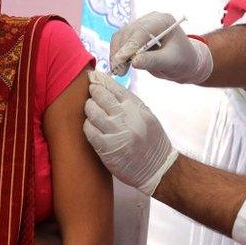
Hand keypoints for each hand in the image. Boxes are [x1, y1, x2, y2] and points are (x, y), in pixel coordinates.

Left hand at [83, 71, 178, 196]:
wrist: (157, 168)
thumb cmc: (152, 141)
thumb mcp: (146, 116)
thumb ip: (129, 103)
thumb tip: (109, 88)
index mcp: (136, 107)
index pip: (114, 87)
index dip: (100, 80)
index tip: (93, 76)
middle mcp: (126, 117)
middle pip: (101, 96)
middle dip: (93, 91)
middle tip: (91, 90)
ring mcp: (115, 132)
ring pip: (92, 111)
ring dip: (89, 107)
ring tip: (90, 107)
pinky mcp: (106, 147)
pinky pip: (89, 130)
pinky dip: (88, 124)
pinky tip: (91, 124)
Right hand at [109, 12, 212, 83]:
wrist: (184, 62)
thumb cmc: (183, 60)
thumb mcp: (171, 62)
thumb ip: (153, 61)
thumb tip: (134, 62)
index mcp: (162, 21)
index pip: (141, 31)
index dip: (129, 46)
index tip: (120, 61)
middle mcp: (149, 19)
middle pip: (128, 33)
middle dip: (121, 53)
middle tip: (119, 71)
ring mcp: (140, 25)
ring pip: (120, 37)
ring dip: (116, 54)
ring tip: (118, 71)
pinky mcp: (133, 34)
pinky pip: (120, 42)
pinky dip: (117, 54)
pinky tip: (119, 67)